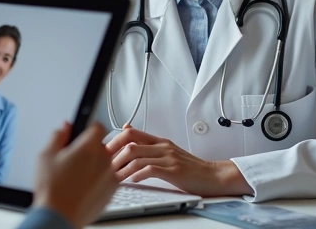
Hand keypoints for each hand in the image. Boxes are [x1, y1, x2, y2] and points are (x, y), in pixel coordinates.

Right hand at [33, 122, 116, 228]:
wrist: (59, 216)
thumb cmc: (52, 189)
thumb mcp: (46, 155)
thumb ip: (58, 136)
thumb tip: (65, 128)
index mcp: (89, 147)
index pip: (98, 126)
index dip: (89, 128)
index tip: (82, 133)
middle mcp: (103, 159)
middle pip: (102, 145)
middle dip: (90, 148)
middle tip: (74, 158)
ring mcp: (110, 176)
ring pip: (106, 162)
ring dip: (96, 164)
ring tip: (78, 175)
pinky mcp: (112, 191)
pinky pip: (108, 178)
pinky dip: (100, 179)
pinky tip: (84, 185)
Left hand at [106, 125, 250, 196]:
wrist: (213, 176)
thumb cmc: (190, 168)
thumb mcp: (168, 152)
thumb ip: (150, 146)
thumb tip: (128, 134)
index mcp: (159, 141)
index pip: (130, 133)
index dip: (113, 142)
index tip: (102, 154)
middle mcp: (162, 146)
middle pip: (128, 142)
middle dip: (112, 155)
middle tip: (101, 167)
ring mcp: (167, 157)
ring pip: (135, 156)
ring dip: (120, 168)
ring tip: (111, 178)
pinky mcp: (172, 170)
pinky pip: (148, 169)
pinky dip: (136, 175)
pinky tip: (130, 181)